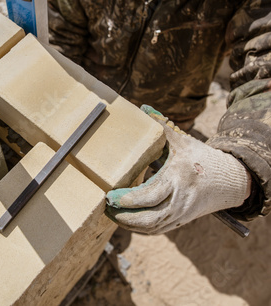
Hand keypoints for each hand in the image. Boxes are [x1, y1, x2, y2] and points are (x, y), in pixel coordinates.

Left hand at [105, 105, 251, 233]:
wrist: (231, 182)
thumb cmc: (203, 159)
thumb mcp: (183, 141)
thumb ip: (162, 126)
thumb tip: (143, 109)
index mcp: (178, 178)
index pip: (150, 195)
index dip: (129, 199)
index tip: (111, 196)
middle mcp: (179, 200)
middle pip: (149, 218)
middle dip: (124, 217)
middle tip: (106, 207)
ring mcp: (180, 214)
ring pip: (151, 227)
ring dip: (129, 224)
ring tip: (111, 214)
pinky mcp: (180, 221)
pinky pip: (157, 230)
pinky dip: (140, 228)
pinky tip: (126, 221)